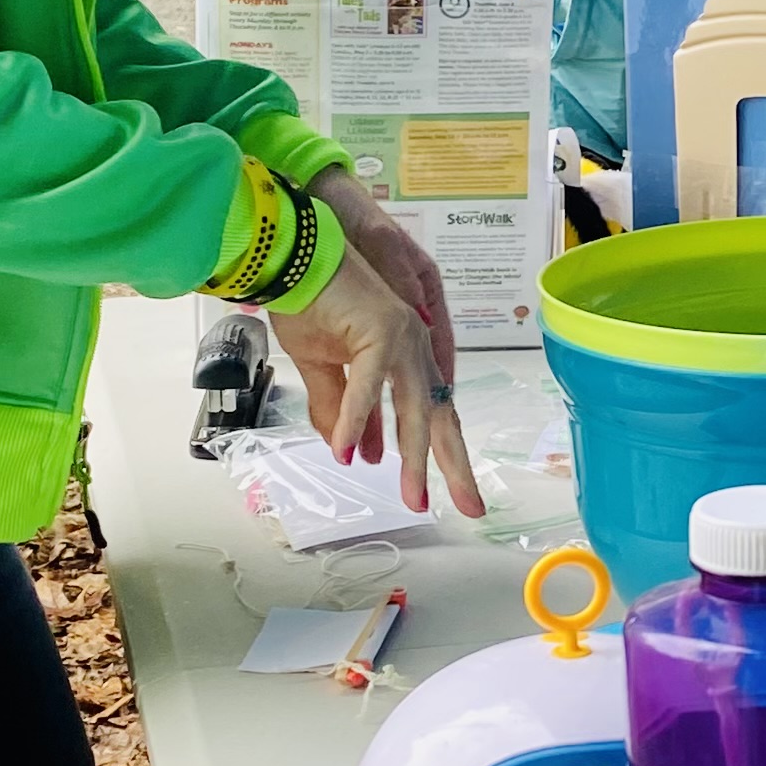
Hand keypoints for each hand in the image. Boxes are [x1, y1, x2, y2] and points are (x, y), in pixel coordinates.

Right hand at [266, 206, 483, 511]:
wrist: (292, 257)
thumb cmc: (308, 302)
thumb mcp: (323, 370)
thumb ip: (341, 412)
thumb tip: (350, 454)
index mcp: (406, 355)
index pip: (429, 412)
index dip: (438, 452)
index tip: (439, 492)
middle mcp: (415, 346)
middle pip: (439, 415)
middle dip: (454, 466)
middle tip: (473, 508)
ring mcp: (404, 336)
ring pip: (414, 408)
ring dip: (412, 457)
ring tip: (413, 499)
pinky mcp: (380, 328)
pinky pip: (368, 385)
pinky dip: (358, 419)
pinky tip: (348, 451)